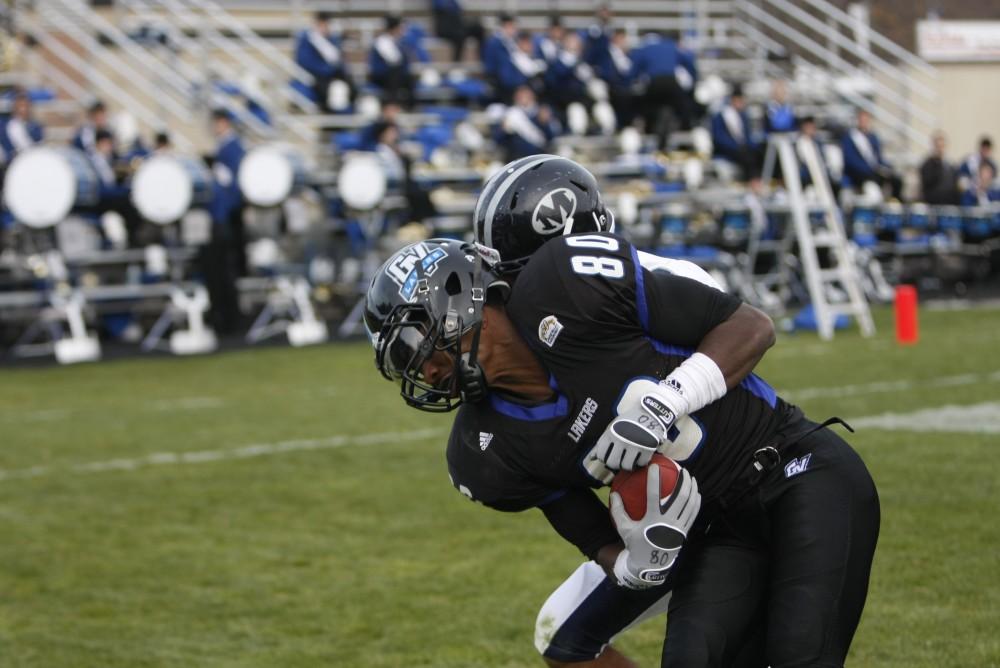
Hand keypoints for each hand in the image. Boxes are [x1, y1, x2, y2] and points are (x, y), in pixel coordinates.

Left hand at [594, 391, 677, 470]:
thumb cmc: (629, 420)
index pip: (601, 454)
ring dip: (628, 465)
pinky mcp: (648, 447)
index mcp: (611, 433)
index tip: (608, 457)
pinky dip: (640, 461)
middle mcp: (621, 439)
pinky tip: (640, 455)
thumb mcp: (613, 427)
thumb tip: (592, 458)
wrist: (650, 411)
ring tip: (629, 459)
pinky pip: (641, 463)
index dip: (603, 458)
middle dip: (615, 464)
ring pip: (627, 466)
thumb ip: (603, 442)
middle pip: (612, 463)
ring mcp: (635, 444)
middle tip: (619, 461)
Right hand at [609, 463, 700, 588]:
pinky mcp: (685, 532)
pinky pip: (693, 514)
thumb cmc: (635, 544)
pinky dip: (696, 502)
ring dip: (692, 489)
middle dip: (683, 481)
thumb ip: (618, 510)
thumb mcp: (624, 528)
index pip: (654, 495)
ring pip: (689, 504)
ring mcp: (678, 527)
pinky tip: (696, 494)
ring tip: (691, 478)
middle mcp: (668, 522)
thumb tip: (614, 493)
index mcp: (653, 520)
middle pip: (680, 497)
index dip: (655, 479)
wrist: (649, 565)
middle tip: (682, 469)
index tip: (655, 466)